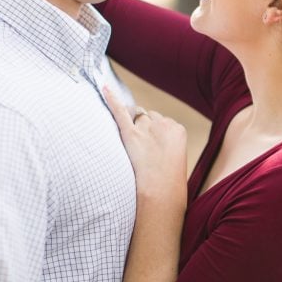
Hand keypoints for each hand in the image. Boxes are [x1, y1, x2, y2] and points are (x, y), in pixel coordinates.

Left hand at [102, 87, 187, 206]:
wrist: (161, 192)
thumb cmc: (168, 183)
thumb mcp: (175, 160)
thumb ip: (166, 146)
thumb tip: (153, 144)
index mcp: (178, 129)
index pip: (163, 122)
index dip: (155, 134)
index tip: (152, 148)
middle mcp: (164, 124)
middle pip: (149, 116)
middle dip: (143, 127)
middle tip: (140, 148)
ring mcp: (146, 128)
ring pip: (136, 115)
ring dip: (132, 124)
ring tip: (131, 141)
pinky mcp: (130, 134)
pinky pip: (120, 112)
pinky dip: (111, 99)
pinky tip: (103, 89)